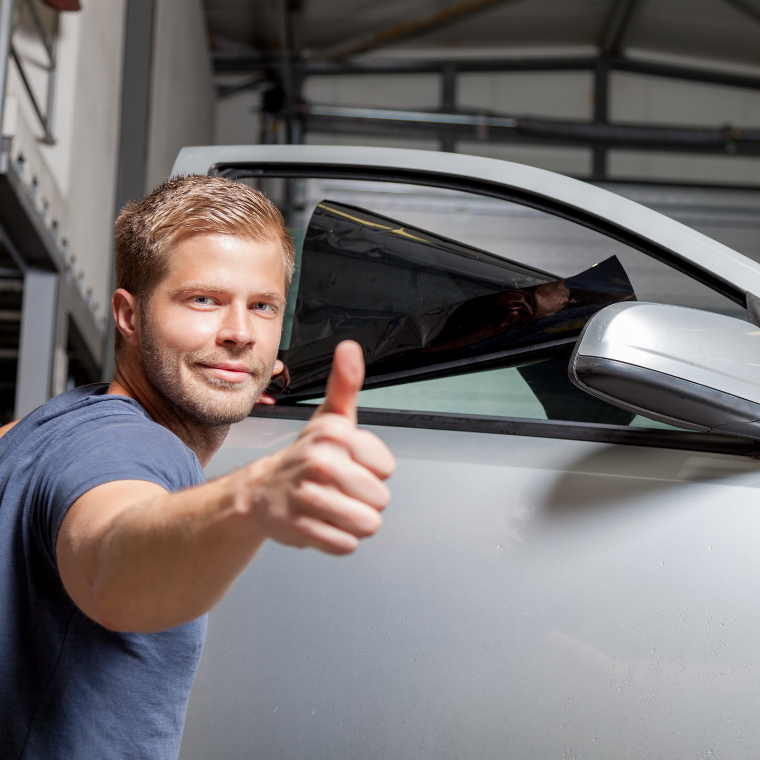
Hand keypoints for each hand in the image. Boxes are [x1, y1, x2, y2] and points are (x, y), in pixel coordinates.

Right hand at [249, 341, 394, 553]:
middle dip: (362, 500)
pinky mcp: (298, 528)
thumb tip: (350, 348)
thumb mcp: (330, 417)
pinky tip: (318, 522)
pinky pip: (345, 545)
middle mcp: (320, 460)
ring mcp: (307, 495)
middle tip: (336, 488)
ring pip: (366, 525)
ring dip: (351, 522)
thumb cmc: (306, 455)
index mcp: (335, 432)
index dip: (371, 471)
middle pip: (380, 500)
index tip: (347, 463)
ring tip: (330, 506)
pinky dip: (336, 540)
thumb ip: (345, 384)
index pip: (387, 469)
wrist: (260, 492)